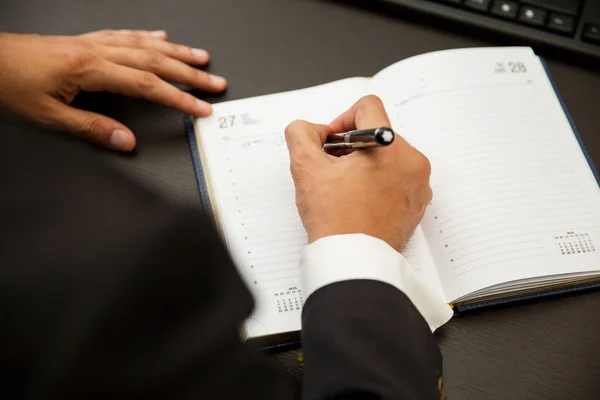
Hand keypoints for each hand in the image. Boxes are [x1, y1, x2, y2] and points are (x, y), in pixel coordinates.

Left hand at [0, 30, 226, 150]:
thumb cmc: (10, 84)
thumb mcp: (49, 117)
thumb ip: (92, 129)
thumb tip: (127, 142)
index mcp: (89, 69)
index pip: (147, 85)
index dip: (178, 98)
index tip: (200, 108)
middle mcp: (95, 51)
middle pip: (155, 61)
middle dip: (189, 73)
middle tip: (215, 82)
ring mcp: (91, 43)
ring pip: (144, 44)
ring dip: (177, 52)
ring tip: (201, 58)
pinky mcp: (84, 41)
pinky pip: (123, 34)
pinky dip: (146, 36)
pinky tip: (160, 37)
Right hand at [285, 95, 431, 250]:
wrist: (353, 262)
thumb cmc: (335, 220)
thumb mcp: (306, 168)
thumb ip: (301, 134)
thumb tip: (311, 130)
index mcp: (391, 147)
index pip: (367, 107)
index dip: (341, 121)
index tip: (330, 144)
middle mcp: (413, 162)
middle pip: (378, 134)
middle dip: (350, 147)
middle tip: (331, 169)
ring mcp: (419, 185)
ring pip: (387, 157)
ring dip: (363, 165)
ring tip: (343, 188)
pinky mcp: (417, 204)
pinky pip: (397, 179)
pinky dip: (377, 183)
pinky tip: (358, 201)